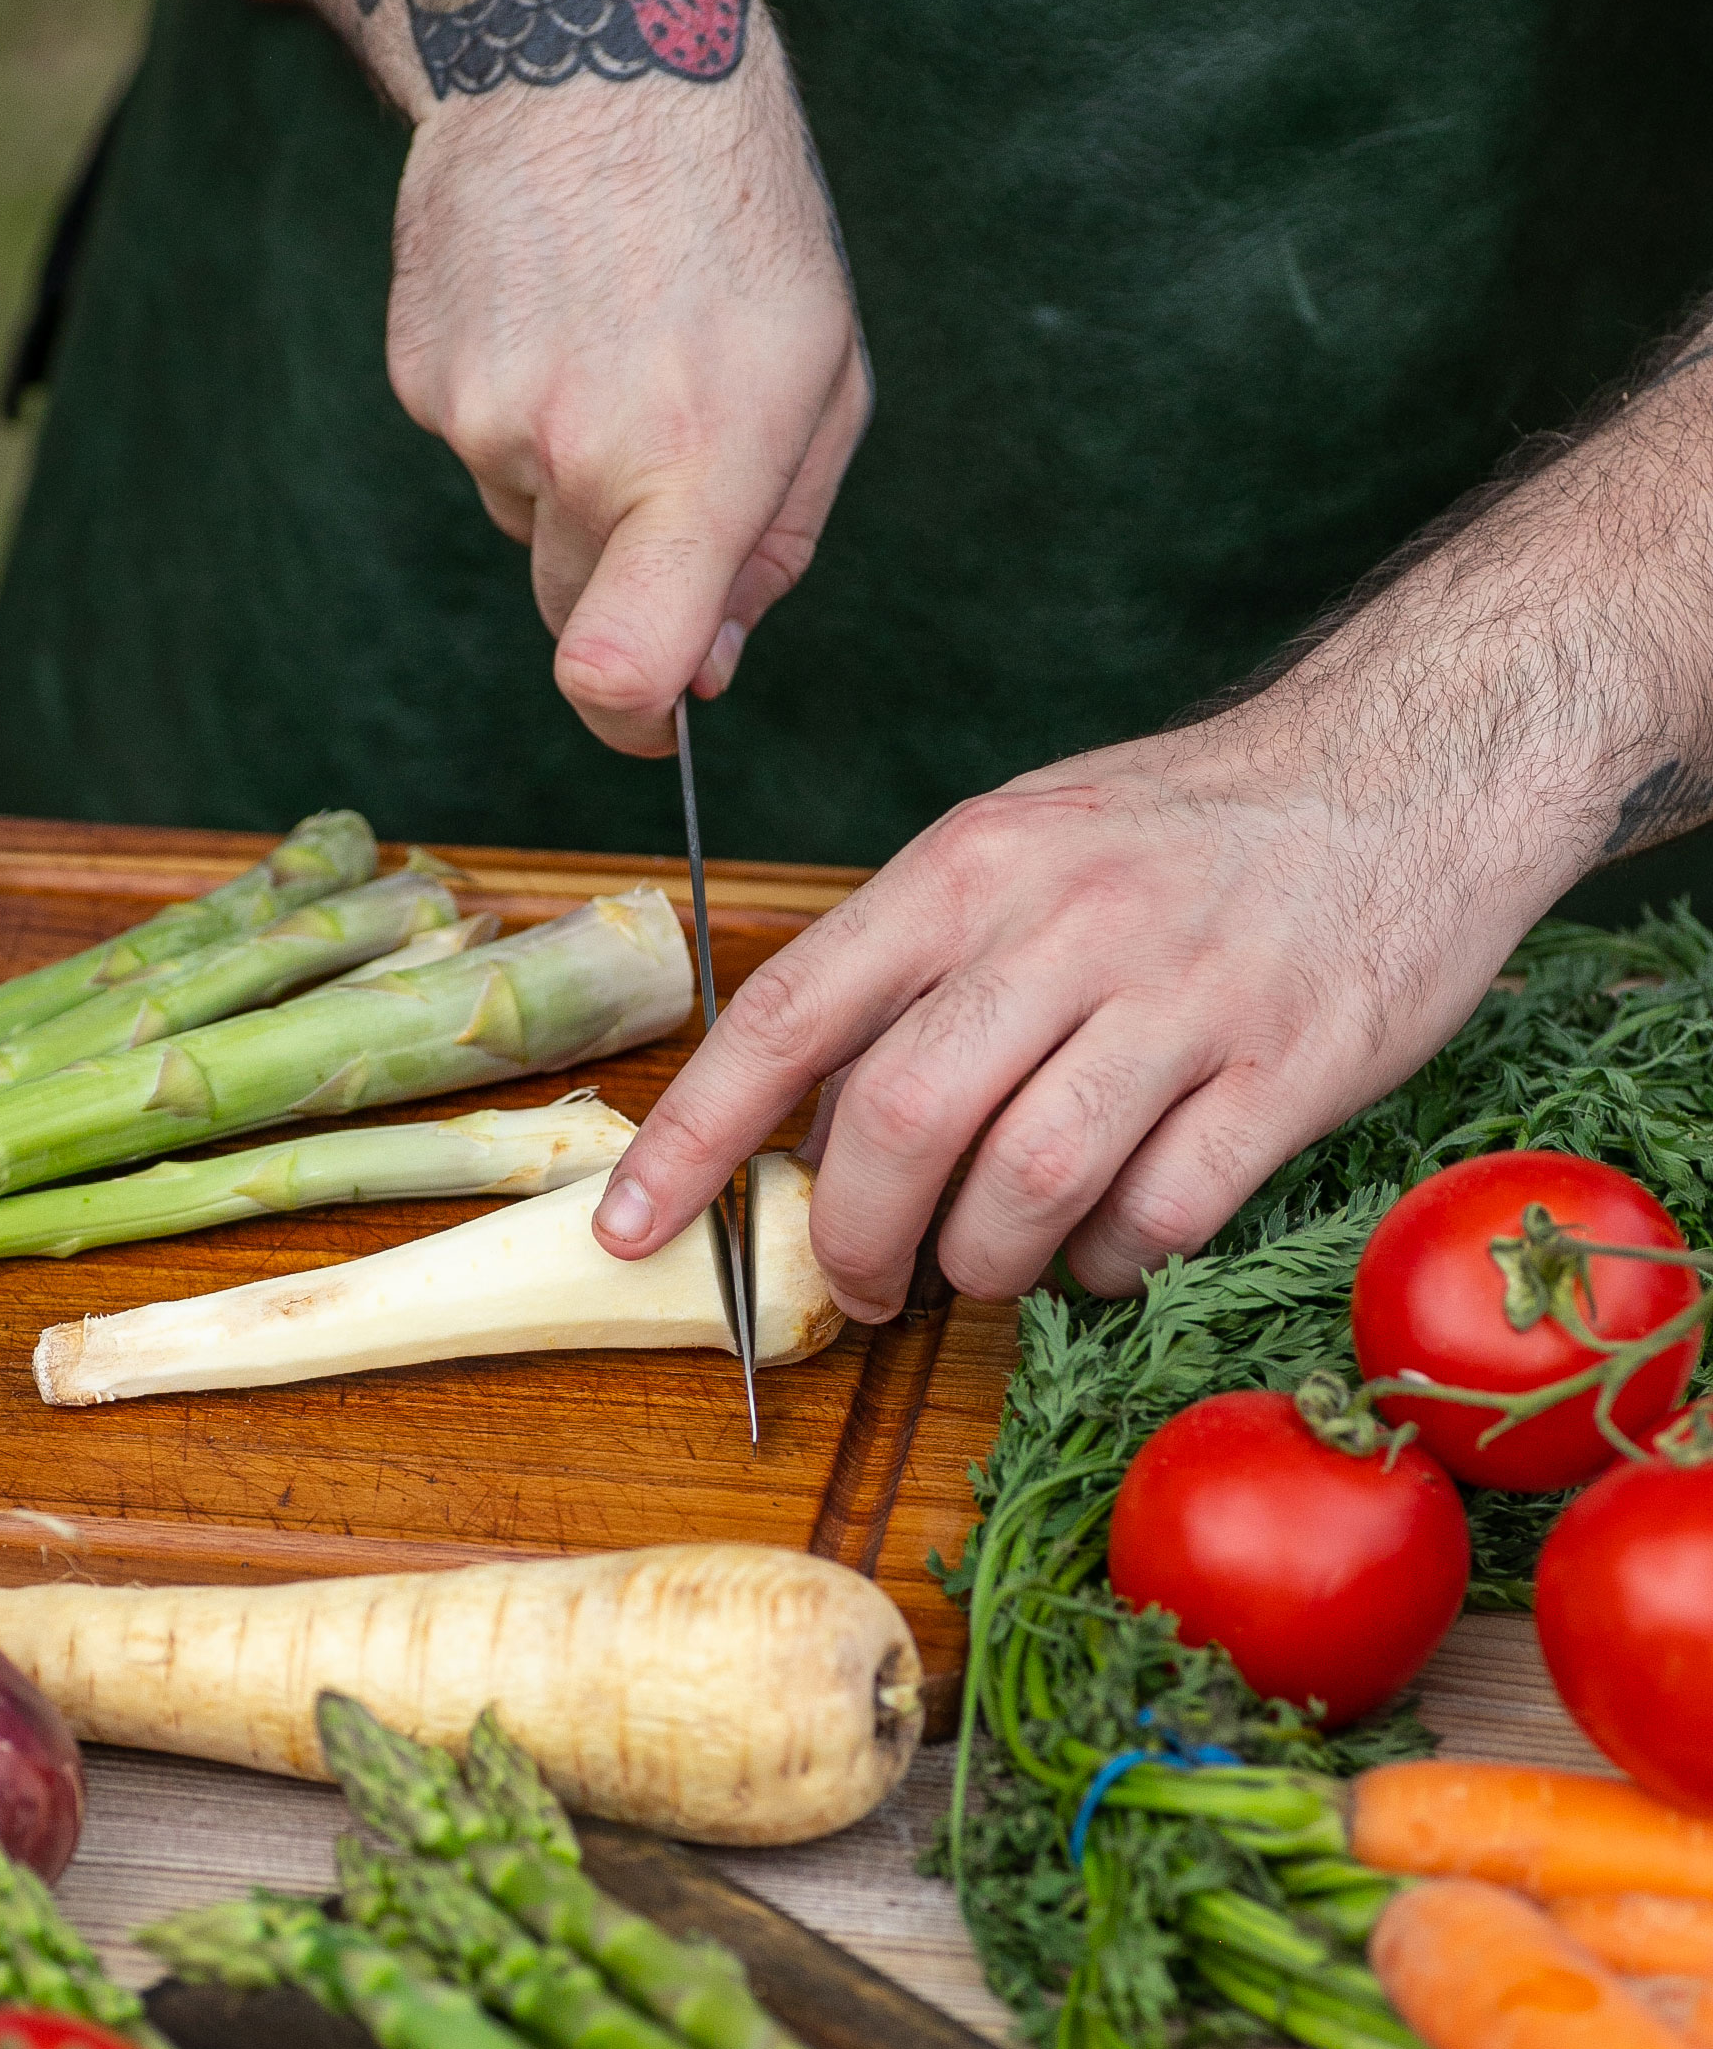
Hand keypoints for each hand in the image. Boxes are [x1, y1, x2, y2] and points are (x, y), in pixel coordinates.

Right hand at [387, 25, 868, 758]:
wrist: (592, 38)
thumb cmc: (743, 215)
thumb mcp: (823, 379)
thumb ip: (773, 545)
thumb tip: (706, 667)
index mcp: (691, 466)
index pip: (619, 670)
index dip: (635, 724)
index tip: (658, 719)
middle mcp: (570, 452)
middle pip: (572, 610)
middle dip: (624, 578)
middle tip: (670, 459)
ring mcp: (477, 412)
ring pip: (525, 518)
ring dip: (572, 471)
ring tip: (616, 336)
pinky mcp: (416, 371)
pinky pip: (474, 442)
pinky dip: (516, 403)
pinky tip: (556, 305)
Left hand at [593, 401, 1712, 1306]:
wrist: (1416, 763)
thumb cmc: (1192, 831)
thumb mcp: (1027, 844)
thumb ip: (919, 968)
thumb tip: (811, 1122)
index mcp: (972, 867)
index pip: (789, 1012)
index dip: (695, 1138)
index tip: (631, 1229)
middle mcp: (1064, 925)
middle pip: (899, 1125)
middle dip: (857, 1241)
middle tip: (865, 1286)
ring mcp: (1182, 999)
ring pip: (1024, 1187)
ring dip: (986, 1262)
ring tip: (995, 1262)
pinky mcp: (1288, 1069)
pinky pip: (1160, 1213)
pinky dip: (1115, 1260)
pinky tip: (1116, 1241)